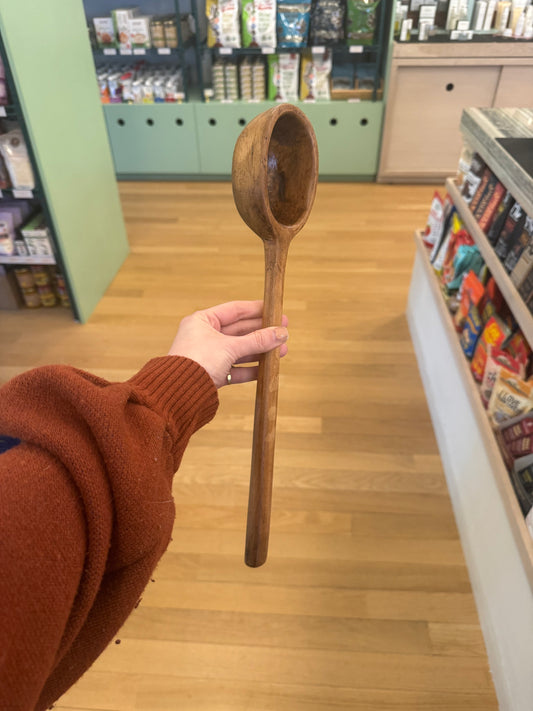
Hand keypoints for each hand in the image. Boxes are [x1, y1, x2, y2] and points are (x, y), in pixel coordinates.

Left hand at [168, 300, 288, 387]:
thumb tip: (280, 333)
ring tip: (281, 351)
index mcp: (202, 321)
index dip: (257, 310)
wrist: (178, 392)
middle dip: (263, 333)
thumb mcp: (230, 347)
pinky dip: (251, 368)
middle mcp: (205, 336)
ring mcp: (209, 356)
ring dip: (261, 351)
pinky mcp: (213, 373)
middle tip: (283, 332)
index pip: (235, 310)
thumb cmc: (196, 362)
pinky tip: (267, 368)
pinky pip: (236, 368)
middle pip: (240, 331)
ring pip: (240, 351)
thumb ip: (257, 340)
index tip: (275, 311)